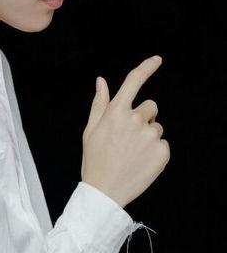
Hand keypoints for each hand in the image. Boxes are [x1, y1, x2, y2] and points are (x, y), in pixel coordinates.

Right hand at [81, 56, 169, 208]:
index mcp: (116, 112)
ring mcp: (150, 135)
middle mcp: (136, 119)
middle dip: (143, 117)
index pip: (134, 82)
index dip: (147, 68)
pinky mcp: (162, 151)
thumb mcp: (90, 130)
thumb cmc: (94, 159)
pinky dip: (154, 152)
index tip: (157, 60)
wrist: (104, 192)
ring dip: (148, 136)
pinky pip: (162, 144)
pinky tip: (140, 162)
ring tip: (132, 153)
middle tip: (128, 138)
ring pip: (157, 127)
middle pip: (150, 107)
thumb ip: (99, 104)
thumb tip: (101, 81)